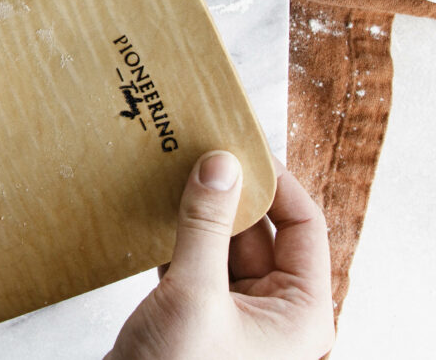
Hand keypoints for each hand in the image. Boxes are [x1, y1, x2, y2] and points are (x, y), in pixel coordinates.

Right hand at [106, 151, 334, 359]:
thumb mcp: (194, 293)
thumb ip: (207, 226)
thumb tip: (221, 166)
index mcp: (300, 313)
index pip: (304, 228)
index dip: (277, 183)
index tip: (244, 147)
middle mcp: (274, 312)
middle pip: (261, 231)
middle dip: (231, 193)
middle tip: (202, 151)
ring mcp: (234, 312)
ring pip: (224, 243)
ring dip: (200, 212)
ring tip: (176, 172)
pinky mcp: (198, 313)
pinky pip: (196, 259)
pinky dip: (178, 235)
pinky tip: (157, 209)